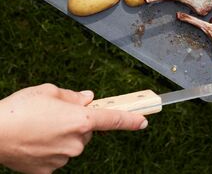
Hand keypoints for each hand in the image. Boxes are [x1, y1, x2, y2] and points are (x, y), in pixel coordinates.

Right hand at [0, 84, 147, 173]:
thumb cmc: (21, 108)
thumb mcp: (50, 91)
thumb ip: (73, 97)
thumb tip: (88, 98)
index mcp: (81, 119)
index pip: (113, 119)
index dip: (131, 120)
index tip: (144, 121)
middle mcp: (77, 142)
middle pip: (87, 130)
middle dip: (77, 122)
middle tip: (55, 115)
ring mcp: (63, 159)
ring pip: (72, 144)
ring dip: (63, 136)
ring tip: (40, 128)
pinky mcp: (49, 171)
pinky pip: (58, 156)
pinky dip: (51, 149)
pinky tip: (35, 141)